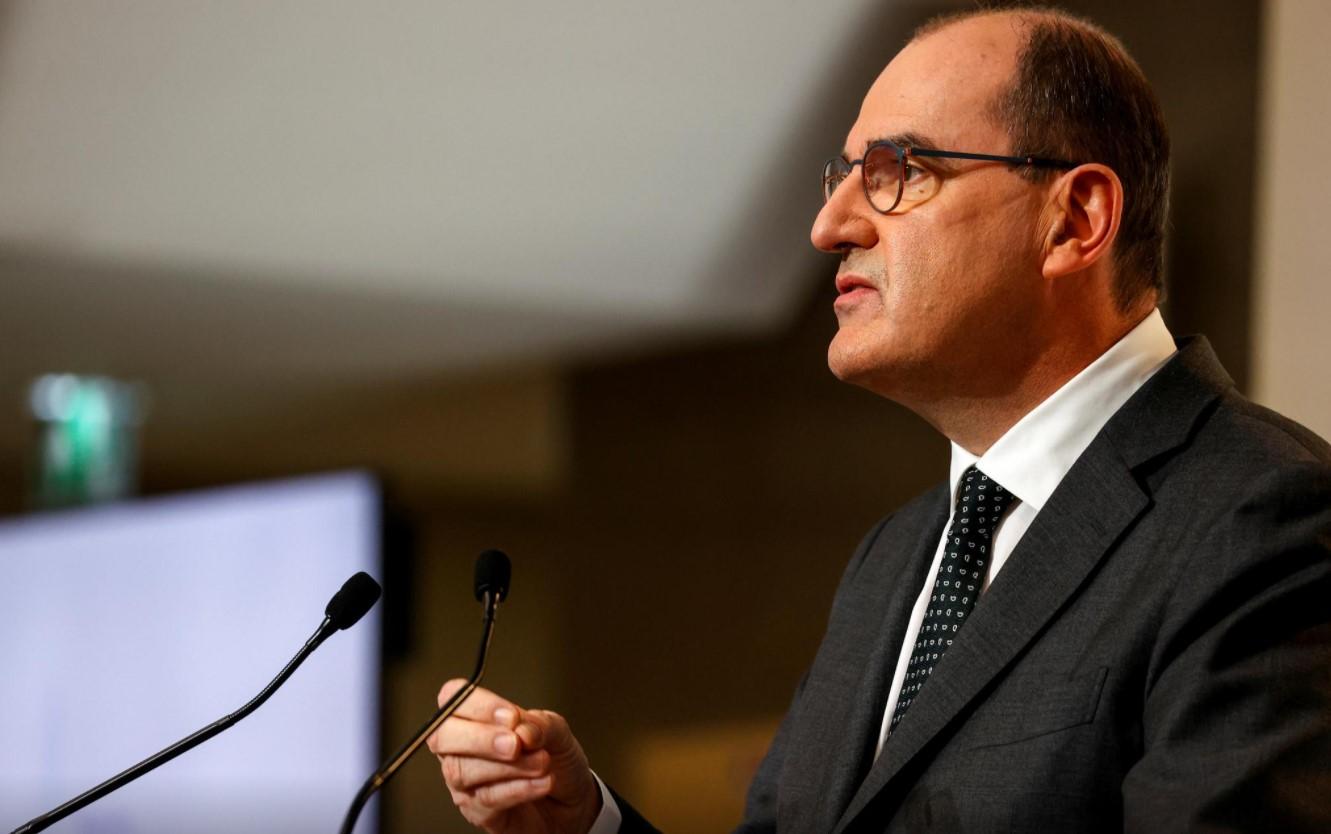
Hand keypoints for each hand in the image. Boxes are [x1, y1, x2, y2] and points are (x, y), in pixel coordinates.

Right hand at [428, 680, 602, 833]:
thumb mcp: (557, 732)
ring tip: (542, 763)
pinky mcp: (478, 813)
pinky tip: (543, 782)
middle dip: (480, 738)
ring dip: (508, 767)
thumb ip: (539, 725)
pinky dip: (519, 789)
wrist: (573, 800)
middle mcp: (461, 748)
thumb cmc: (557, 760)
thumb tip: (521, 729)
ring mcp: (466, 783)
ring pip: (462, 771)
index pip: (454, 698)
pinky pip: (487, 800)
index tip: (511, 716)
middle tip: (516, 744)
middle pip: (442, 736)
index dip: (478, 705)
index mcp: (474, 717)